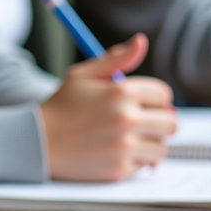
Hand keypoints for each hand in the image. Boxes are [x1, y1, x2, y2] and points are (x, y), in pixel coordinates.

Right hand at [39, 33, 177, 181]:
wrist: (39, 141)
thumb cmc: (62, 105)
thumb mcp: (83, 75)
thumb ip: (116, 59)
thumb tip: (141, 41)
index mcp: (120, 92)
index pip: (163, 94)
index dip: (154, 97)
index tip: (142, 101)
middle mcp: (126, 119)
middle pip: (171, 122)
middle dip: (159, 120)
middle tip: (141, 120)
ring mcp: (124, 147)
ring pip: (162, 147)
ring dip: (150, 142)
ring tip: (128, 137)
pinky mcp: (121, 169)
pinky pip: (145, 164)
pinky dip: (135, 159)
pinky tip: (115, 151)